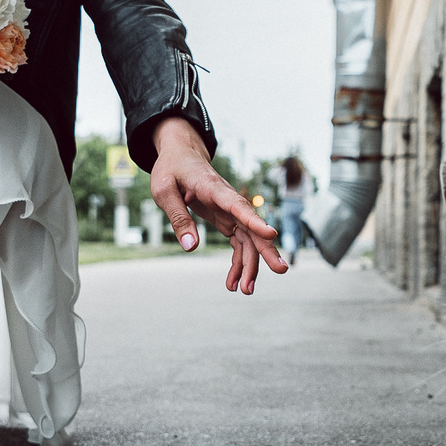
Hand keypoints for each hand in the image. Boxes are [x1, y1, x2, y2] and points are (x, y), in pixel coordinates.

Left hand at [148, 116, 284, 294]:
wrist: (182, 155)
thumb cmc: (172, 169)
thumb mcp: (164, 190)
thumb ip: (178, 216)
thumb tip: (190, 247)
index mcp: (213, 188)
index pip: (237, 205)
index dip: (254, 220)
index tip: (271, 234)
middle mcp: (229, 201)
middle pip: (252, 227)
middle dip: (266, 250)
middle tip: (281, 270)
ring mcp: (231, 212)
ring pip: (249, 241)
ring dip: (250, 266)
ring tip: (245, 291)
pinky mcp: (227, 220)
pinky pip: (239, 244)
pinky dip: (238, 264)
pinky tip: (233, 283)